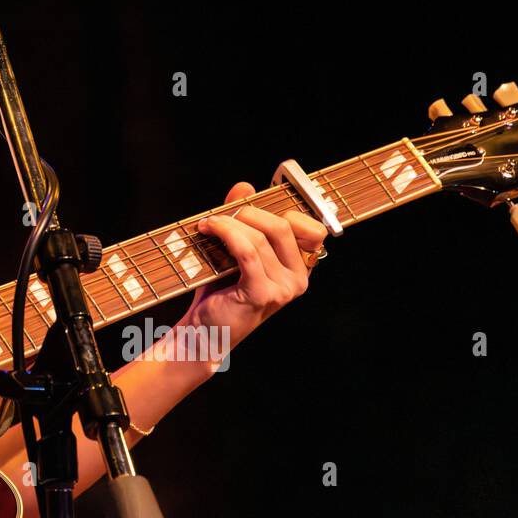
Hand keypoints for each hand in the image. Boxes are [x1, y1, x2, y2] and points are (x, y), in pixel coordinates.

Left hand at [183, 182, 327, 353]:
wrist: (204, 330)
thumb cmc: (220, 291)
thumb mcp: (236, 250)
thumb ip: (243, 219)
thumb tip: (245, 186)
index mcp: (300, 267)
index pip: (313, 229)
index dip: (285, 210)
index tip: (253, 207)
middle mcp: (299, 279)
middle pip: (283, 226)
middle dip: (250, 212)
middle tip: (222, 215)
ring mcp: (284, 289)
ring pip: (261, 237)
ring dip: (229, 223)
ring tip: (208, 224)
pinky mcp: (263, 294)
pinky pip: (248, 251)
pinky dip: (226, 233)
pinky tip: (209, 230)